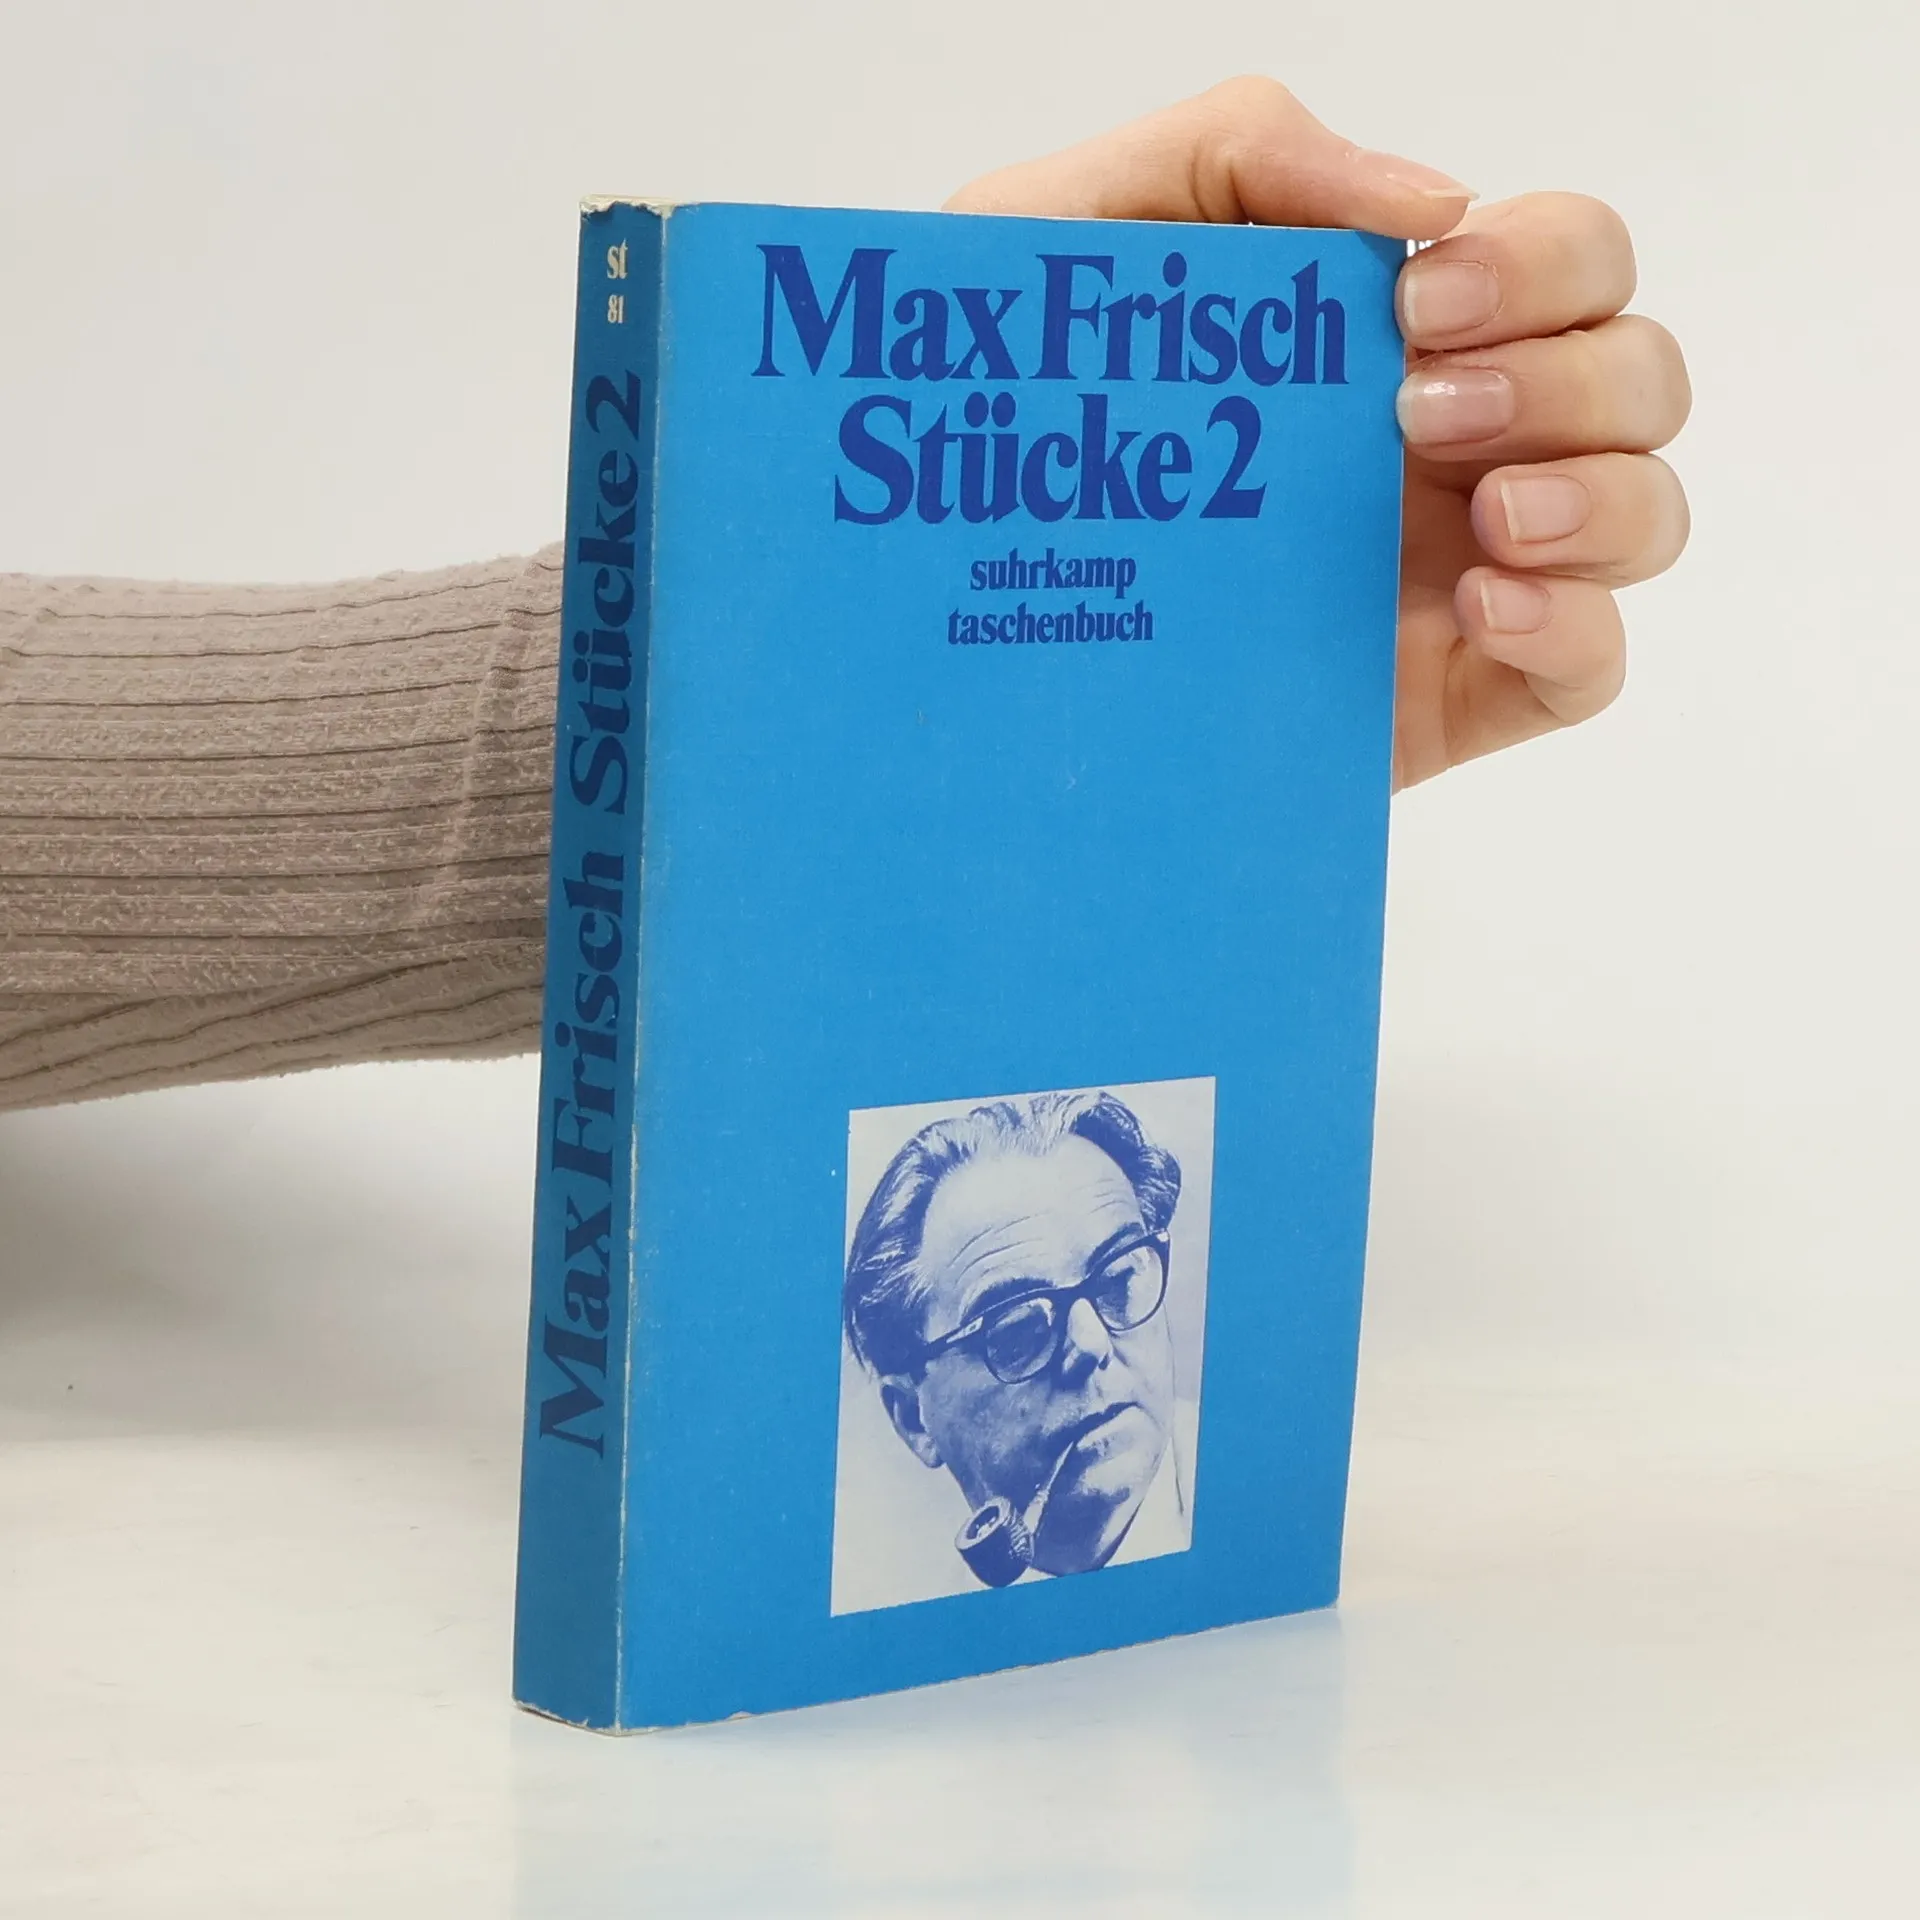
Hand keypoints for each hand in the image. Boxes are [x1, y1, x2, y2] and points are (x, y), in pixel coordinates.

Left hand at [946, 78, 1690, 789]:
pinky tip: (1485, 606)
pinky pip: (1586, 669)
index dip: (1541, 259)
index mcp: (1385, 334)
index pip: (1563, 260)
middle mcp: (1442, 447)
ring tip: (1485, 516)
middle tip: (1413, 408)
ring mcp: (1448, 576)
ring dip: (1605, 494)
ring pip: (1643, 516)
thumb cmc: (995, 411)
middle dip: (1571, 372)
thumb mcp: (1077, 230)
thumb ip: (1236, 151)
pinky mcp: (1432, 699)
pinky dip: (1578, 628)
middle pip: (1634, 376)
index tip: (1416, 302)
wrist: (932, 607)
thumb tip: (1430, 198)